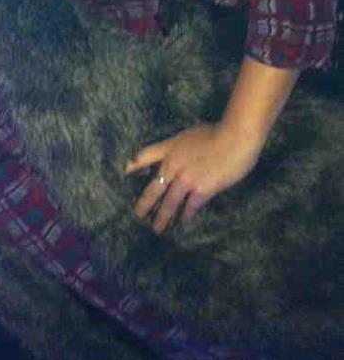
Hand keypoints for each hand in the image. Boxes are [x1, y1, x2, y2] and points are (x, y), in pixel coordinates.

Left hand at [125, 122, 262, 233]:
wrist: (234, 139)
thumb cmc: (216, 132)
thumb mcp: (189, 134)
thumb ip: (179, 145)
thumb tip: (177, 154)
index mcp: (170, 148)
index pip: (145, 156)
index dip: (134, 164)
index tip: (125, 172)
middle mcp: (173, 165)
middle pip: (154, 188)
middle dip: (144, 203)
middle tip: (138, 215)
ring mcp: (186, 179)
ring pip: (169, 202)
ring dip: (162, 216)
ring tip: (157, 227)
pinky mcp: (201, 190)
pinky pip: (190, 206)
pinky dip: (186, 214)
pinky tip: (183, 219)